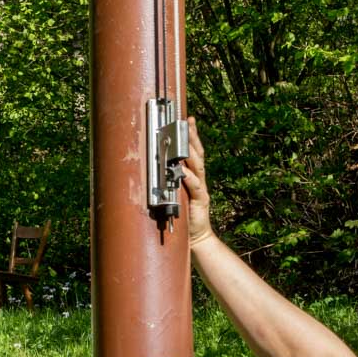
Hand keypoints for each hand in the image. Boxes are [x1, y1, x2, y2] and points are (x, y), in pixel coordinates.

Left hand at [181, 117, 214, 246]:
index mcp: (194, 177)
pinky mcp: (200, 200)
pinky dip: (188, 177)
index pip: (194, 152)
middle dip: (193, 137)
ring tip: (186, 138)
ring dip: (191, 152)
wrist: (196, 237)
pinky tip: (183, 170)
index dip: (192, 136)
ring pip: (198, 166)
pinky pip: (194, 186)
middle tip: (188, 122)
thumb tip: (156, 166)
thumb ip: (170, 180)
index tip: (188, 120)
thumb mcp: (174, 193)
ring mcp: (201, 189)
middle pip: (198, 154)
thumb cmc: (183, 214)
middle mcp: (199, 180)